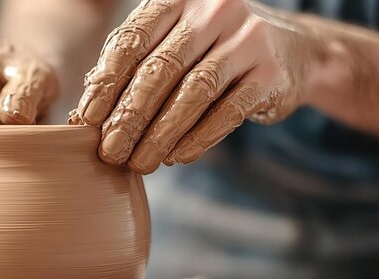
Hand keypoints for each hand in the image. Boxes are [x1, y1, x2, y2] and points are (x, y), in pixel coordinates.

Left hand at [73, 0, 321, 172]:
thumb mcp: (175, 41)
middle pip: (160, 69)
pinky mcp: (270, 74)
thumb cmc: (212, 49)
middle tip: (109, 150)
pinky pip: (227, 112)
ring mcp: (246, 39)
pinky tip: (176, 158)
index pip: (132, 39)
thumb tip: (86, 114)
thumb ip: (137, 65)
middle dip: (129, 115)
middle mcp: (213, 11)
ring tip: (139, 162)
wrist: (292, 49)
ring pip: (193, 92)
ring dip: (160, 134)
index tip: (86, 119)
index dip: (106, 82)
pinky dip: (198, 138)